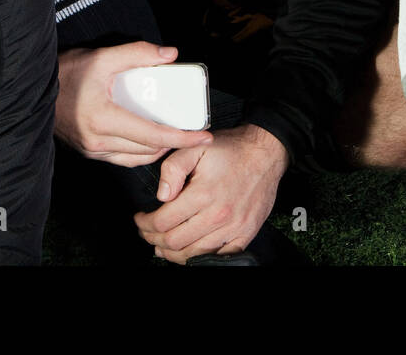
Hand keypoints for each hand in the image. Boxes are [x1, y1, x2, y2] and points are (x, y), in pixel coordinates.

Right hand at [55, 42, 212, 165]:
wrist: (31, 89)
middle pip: (148, 149)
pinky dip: (143, 153)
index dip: (182, 137)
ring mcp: (91, 150)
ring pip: (136, 157)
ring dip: (161, 150)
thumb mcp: (102, 57)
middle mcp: (97, 141)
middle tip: (196, 132)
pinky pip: (122, 158)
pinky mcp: (88, 151)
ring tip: (179, 135)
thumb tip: (171, 55)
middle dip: (176, 143)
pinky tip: (154, 141)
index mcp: (102, 119)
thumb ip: (137, 53)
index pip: (152, 135)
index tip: (204, 136)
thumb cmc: (66, 72)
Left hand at [134, 123, 289, 262]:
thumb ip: (172, 168)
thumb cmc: (232, 150)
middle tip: (147, 232)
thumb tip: (162, 195)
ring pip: (193, 254)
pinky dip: (199, 258)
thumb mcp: (196, 147)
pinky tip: (189, 250)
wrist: (265, 153)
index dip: (144, 224)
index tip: (140, 219)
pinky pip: (218, 257)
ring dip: (172, 252)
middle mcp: (218, 215)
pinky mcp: (245, 234)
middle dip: (153, 239)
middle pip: (174, 242)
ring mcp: (233, 228)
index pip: (162, 222)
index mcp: (203, 194)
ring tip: (163, 243)